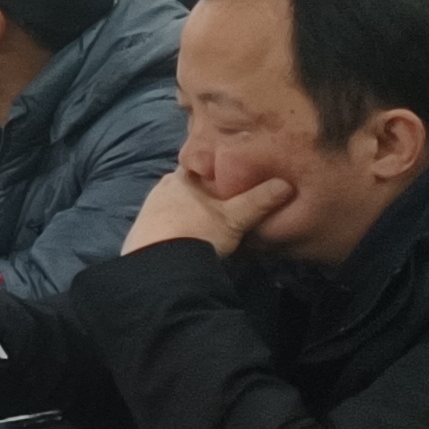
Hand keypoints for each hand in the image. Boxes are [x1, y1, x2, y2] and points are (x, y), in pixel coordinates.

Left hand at [124, 164, 290, 258]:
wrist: (159, 266)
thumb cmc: (197, 232)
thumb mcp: (234, 218)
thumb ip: (259, 201)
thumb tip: (287, 184)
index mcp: (182, 177)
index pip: (200, 162)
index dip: (217, 166)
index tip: (233, 170)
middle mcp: (162, 187)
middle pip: (189, 183)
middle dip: (204, 189)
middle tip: (225, 198)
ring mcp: (149, 209)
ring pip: (175, 202)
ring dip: (189, 208)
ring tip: (207, 219)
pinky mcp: (142, 230)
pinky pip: (164, 221)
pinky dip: (176, 225)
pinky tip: (186, 235)